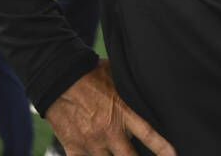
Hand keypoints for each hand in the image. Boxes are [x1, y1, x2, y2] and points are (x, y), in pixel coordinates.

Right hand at [46, 59, 175, 155]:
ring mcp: (90, 142)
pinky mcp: (73, 147)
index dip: (162, 148)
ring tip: (121, 155)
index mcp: (122, 112)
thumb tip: (153, 82)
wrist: (58, 77)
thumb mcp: (118, 76)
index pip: (148, 134)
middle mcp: (108, 131)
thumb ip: (134, 87)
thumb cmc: (90, 74)